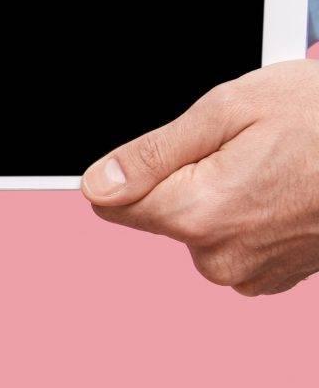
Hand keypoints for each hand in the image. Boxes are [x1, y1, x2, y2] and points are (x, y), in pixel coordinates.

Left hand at [79, 61, 318, 294]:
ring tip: (277, 165)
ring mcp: (249, 274)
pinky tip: (289, 190)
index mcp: (195, 215)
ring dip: (225, 196)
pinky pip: (237, 244)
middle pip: (162, 215)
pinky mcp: (274, 278)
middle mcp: (216, 258)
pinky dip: (253, 216)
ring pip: (201, 228)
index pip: (112, 204)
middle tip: (246, 146)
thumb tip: (97, 184)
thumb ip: (154, 152)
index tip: (169, 150)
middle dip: (189, 178)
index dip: (133, 170)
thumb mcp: (231, 109)